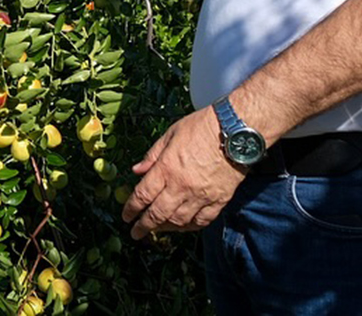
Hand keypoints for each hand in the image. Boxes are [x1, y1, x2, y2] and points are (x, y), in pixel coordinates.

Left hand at [120, 106, 245, 240]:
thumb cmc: (201, 128)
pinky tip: (183, 225)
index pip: (143, 196)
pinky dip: (189, 226)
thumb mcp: (170, 135)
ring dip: (165, 228)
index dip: (131, 209)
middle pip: (158, 214)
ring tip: (157, 228)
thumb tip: (137, 171)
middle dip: (144, 226)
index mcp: (166, 169)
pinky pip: (202, 221)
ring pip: (179, 221)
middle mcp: (181, 187)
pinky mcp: (219, 201)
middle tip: (136, 232)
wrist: (235, 132)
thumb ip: (152, 155)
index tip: (126, 216)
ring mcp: (201, 196)